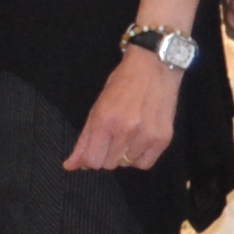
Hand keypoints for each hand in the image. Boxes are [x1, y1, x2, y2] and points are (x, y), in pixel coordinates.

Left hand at [62, 47, 183, 173]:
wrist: (154, 67)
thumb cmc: (122, 84)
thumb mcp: (97, 107)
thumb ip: (84, 139)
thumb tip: (70, 166)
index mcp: (104, 120)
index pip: (92, 160)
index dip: (89, 159)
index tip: (93, 151)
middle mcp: (126, 130)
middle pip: (109, 164)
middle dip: (106, 154)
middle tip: (112, 137)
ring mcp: (146, 135)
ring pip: (126, 164)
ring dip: (124, 154)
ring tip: (128, 133)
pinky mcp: (163, 139)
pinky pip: (145, 164)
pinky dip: (139, 157)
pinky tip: (139, 142)